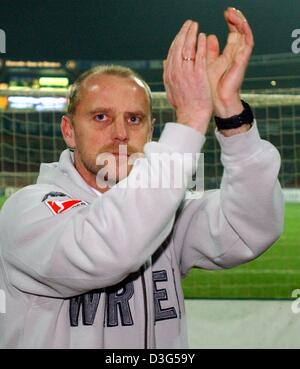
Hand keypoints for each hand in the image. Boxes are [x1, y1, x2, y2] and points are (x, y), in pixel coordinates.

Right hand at [163, 20, 212, 134]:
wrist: (191, 116)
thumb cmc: (184, 106)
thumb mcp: (171, 90)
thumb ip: (168, 75)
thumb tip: (166, 62)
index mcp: (169, 75)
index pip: (172, 52)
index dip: (177, 40)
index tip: (182, 33)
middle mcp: (176, 72)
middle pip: (178, 47)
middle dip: (183, 32)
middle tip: (189, 24)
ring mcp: (187, 73)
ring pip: (187, 48)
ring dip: (191, 34)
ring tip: (195, 26)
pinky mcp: (198, 75)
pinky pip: (199, 55)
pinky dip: (200, 44)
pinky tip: (203, 37)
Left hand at [206, 8, 253, 117]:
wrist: (218, 102)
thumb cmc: (211, 87)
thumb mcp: (206, 65)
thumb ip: (207, 51)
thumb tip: (207, 37)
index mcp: (228, 54)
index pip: (232, 33)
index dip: (230, 22)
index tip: (224, 13)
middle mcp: (235, 54)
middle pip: (239, 31)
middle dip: (235, 19)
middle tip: (229, 10)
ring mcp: (240, 57)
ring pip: (244, 34)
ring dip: (240, 22)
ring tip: (233, 13)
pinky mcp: (242, 60)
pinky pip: (248, 42)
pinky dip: (245, 31)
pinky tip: (240, 24)